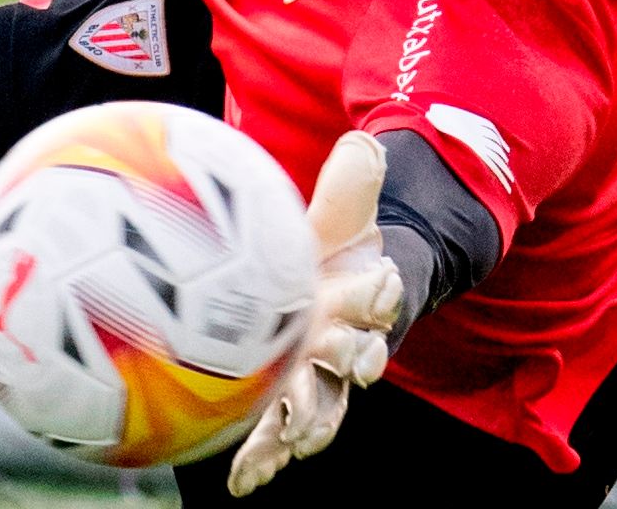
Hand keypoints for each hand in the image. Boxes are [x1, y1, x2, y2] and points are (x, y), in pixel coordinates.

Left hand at [227, 131, 403, 497]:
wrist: (341, 285)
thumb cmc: (343, 246)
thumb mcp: (346, 211)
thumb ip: (353, 184)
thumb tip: (364, 141)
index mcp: (365, 299)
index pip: (378, 299)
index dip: (375, 296)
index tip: (373, 293)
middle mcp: (348, 345)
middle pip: (354, 363)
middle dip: (345, 370)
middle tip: (326, 381)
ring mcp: (319, 380)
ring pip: (318, 410)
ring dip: (301, 429)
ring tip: (280, 451)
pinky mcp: (287, 403)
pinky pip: (274, 433)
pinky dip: (261, 458)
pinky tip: (238, 483)